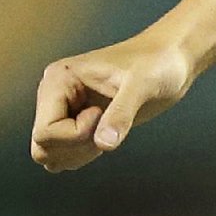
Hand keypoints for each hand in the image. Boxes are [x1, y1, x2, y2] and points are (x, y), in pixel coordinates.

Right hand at [30, 34, 193, 171]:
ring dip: (80, 154)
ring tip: (109, 128)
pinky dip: (84, 155)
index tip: (102, 115)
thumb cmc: (159, 62)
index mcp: (59, 79)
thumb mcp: (143, 84)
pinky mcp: (78, 122)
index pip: (45, 132)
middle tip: (107, 126)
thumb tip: (104, 144)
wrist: (172, 60)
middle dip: (76, 148)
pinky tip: (109, 133)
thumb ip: (122, 113)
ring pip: (51, 155)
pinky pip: (65, 156)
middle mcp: (55, 95)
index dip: (74, 136)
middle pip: (42, 148)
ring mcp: (65, 110)